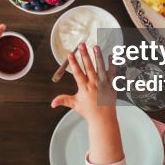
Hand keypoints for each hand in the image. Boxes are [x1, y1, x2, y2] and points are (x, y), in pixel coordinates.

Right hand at [52, 44, 122, 164]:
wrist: (103, 119)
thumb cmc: (89, 112)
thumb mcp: (75, 105)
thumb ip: (63, 100)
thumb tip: (52, 103)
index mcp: (84, 88)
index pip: (77, 73)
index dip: (73, 63)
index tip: (70, 54)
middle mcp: (94, 85)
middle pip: (88, 67)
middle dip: (84, 55)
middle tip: (82, 45)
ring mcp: (104, 85)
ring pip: (100, 68)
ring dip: (98, 56)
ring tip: (95, 46)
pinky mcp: (112, 86)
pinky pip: (112, 74)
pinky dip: (112, 65)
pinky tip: (111, 56)